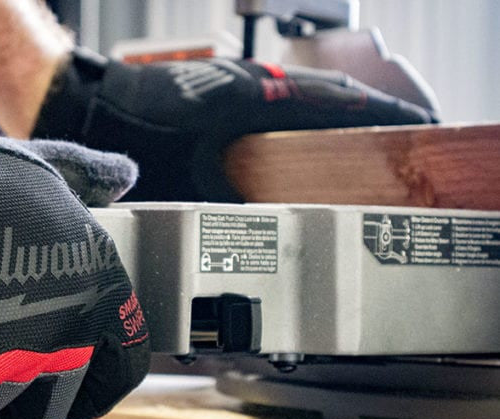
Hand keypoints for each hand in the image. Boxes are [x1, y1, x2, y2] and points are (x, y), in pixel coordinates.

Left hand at [32, 49, 437, 201]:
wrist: (90, 105)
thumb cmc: (131, 137)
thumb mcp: (185, 184)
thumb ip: (227, 209)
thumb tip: (258, 246)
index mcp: (255, 99)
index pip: (339, 103)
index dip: (384, 118)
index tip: (420, 130)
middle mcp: (254, 81)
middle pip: (333, 96)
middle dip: (371, 118)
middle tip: (404, 143)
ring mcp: (240, 79)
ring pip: (308, 94)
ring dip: (340, 116)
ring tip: (367, 144)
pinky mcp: (225, 86)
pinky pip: (282, 97)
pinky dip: (308, 114)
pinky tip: (309, 138)